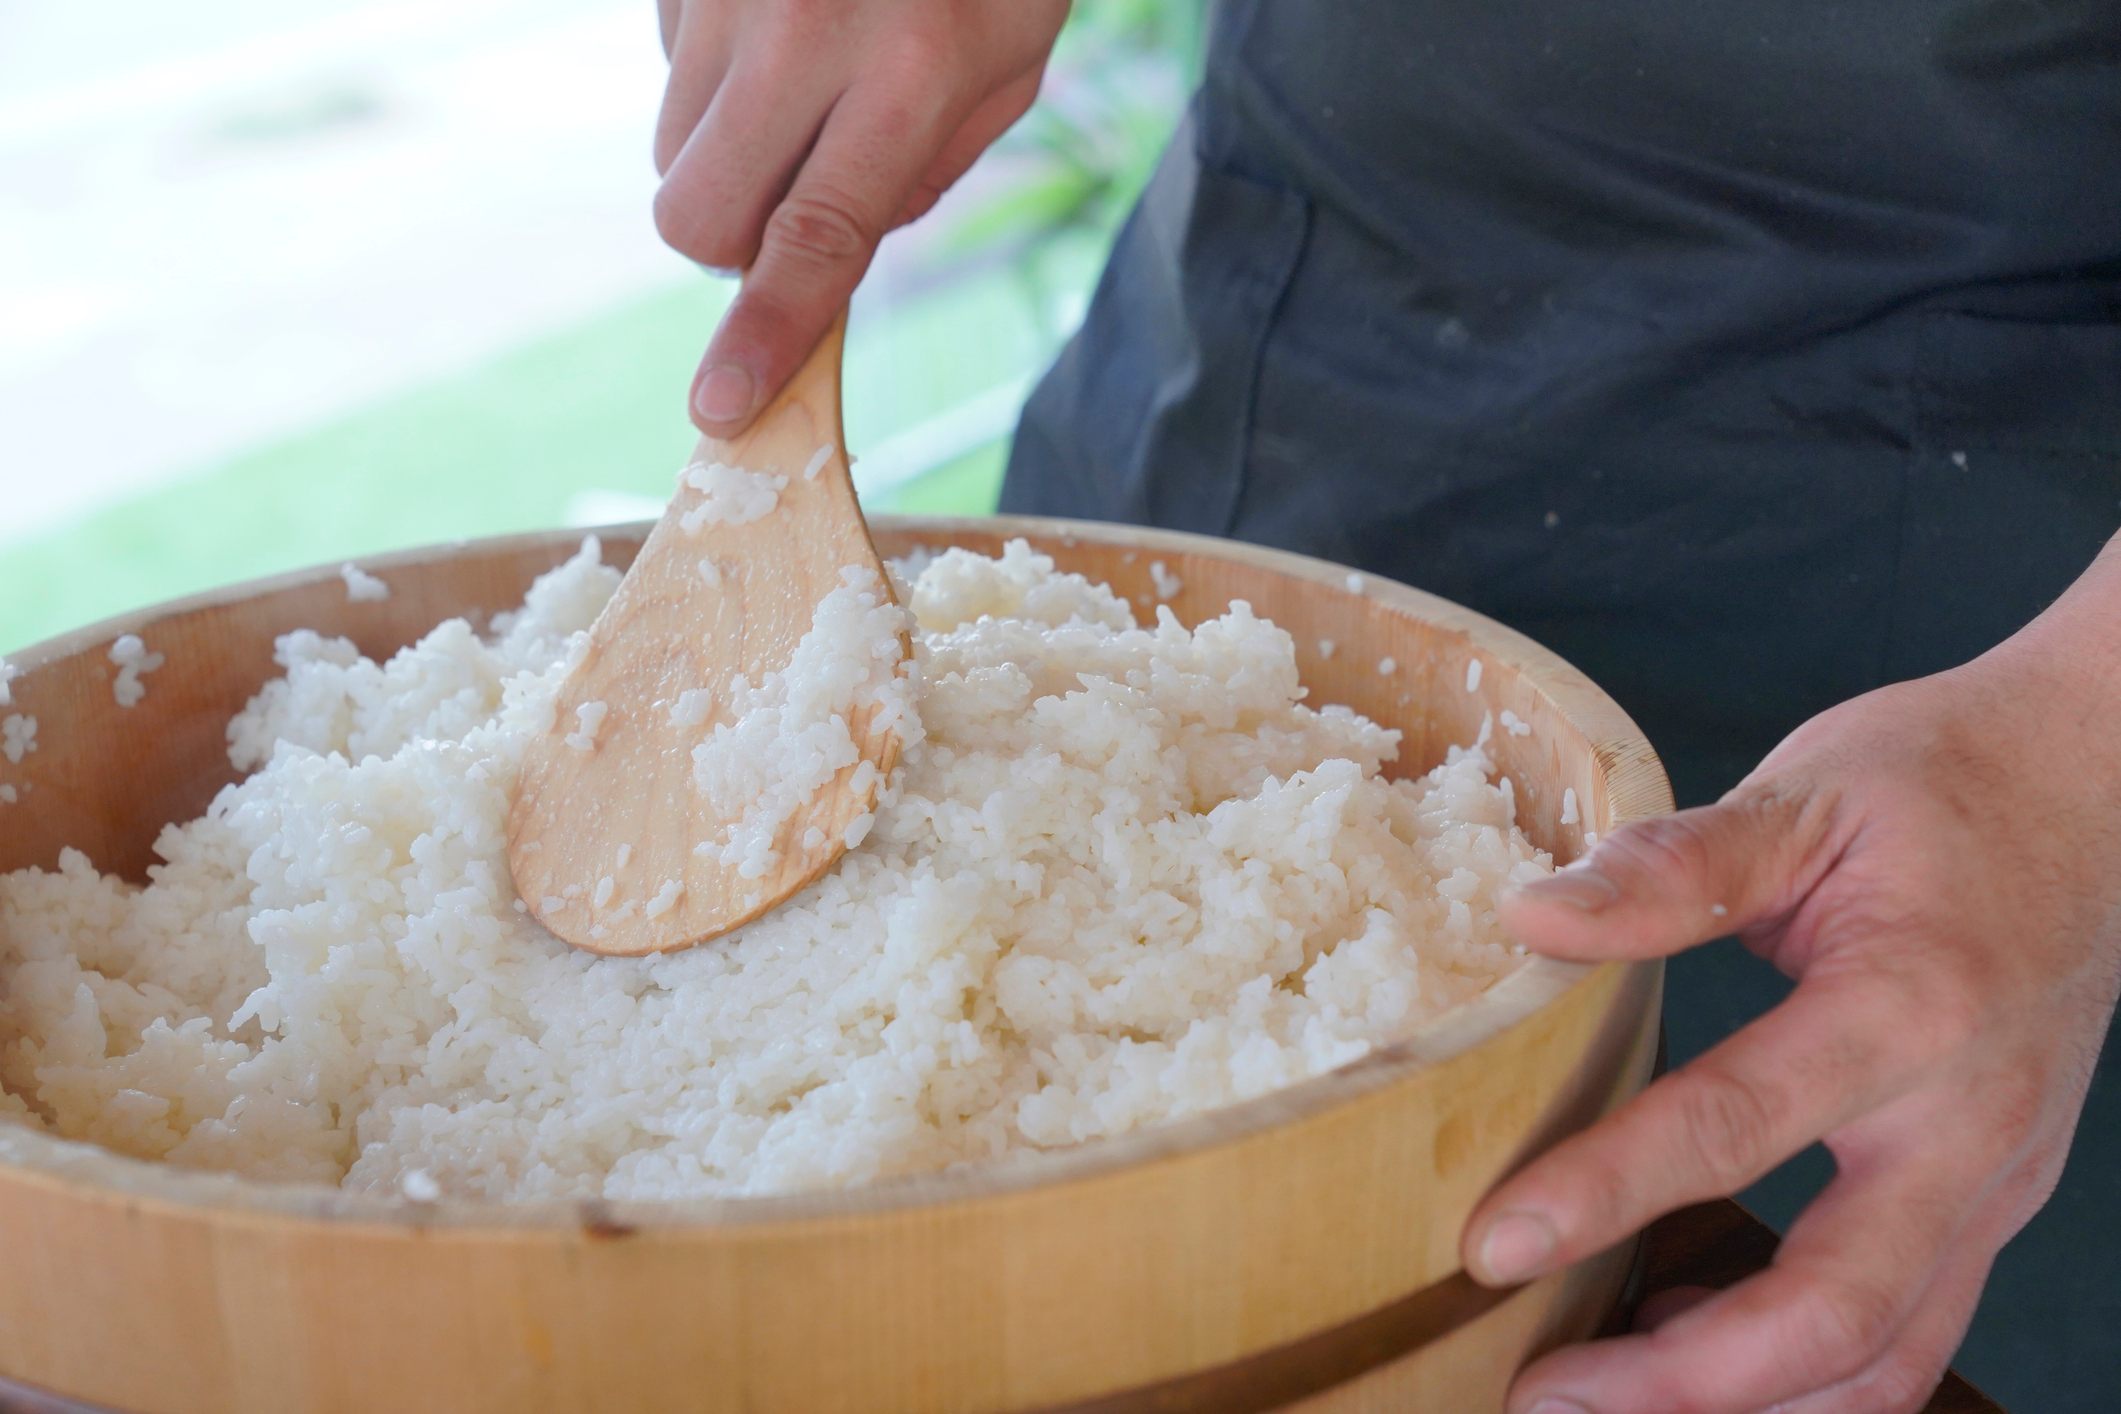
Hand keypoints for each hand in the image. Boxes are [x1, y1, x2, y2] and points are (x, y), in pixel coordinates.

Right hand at [652, 0, 1069, 433]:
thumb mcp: (1007, 69)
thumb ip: (917, 176)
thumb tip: (817, 260)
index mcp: (909, 73)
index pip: (813, 240)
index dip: (763, 335)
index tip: (721, 407)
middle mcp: (802, 29)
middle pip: (695, 214)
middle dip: (728, 243)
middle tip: (788, 202)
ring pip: (669, 149)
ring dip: (724, 156)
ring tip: (802, 85)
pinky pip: (665, 68)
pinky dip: (713, 78)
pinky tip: (776, 23)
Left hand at [1464, 567, 2120, 1411]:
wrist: (2099, 790)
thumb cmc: (1944, 784)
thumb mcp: (1806, 796)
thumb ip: (1671, 867)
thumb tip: (1531, 914)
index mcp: (1909, 1008)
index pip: (1733, 1127)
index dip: (1603, 1194)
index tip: (1493, 1246)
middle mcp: (1967, 1122)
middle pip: (1832, 1311)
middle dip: (1679, 1379)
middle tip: (1538, 1392)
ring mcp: (1994, 1178)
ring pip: (1881, 1356)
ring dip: (1740, 1402)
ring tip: (1599, 1395)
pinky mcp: (1991, 1199)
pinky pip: (1905, 1328)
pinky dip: (1803, 1374)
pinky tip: (1689, 1338)